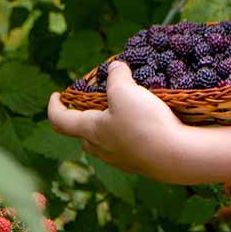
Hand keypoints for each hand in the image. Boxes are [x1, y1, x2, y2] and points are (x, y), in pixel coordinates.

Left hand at [47, 61, 189, 179]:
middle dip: (85, 115)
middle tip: (96, 99)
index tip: (56, 94)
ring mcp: (122, 159)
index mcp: (90, 131)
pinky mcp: (141, 162)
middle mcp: (102, 149)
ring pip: (107, 140)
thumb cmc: (144, 122)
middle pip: (84, 132)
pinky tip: (146, 119)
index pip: (61, 121)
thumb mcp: (125, 90)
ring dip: (110, 123)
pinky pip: (128, 144)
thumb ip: (116, 76)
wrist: (176, 155)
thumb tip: (114, 69)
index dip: (54, 107)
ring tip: (124, 106)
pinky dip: (130, 130)